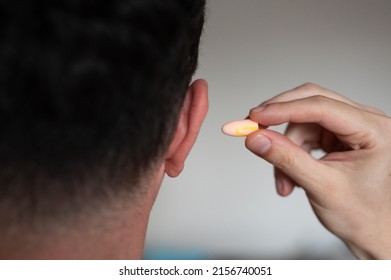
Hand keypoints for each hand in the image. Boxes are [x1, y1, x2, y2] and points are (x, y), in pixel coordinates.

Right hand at [245, 83, 390, 258]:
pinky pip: (303, 135)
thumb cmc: (362, 214)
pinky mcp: (337, 137)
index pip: (322, 107)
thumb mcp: (321, 186)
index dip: (283, 109)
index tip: (255, 117)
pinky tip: (291, 176)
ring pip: (302, 123)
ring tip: (284, 181)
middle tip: (253, 129)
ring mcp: (349, 128)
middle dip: (279, 119)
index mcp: (374, 130)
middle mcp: (364, 122)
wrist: (371, 231)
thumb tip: (256, 138)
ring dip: (285, 149)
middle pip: (311, 103)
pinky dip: (291, 153)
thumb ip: (286, 159)